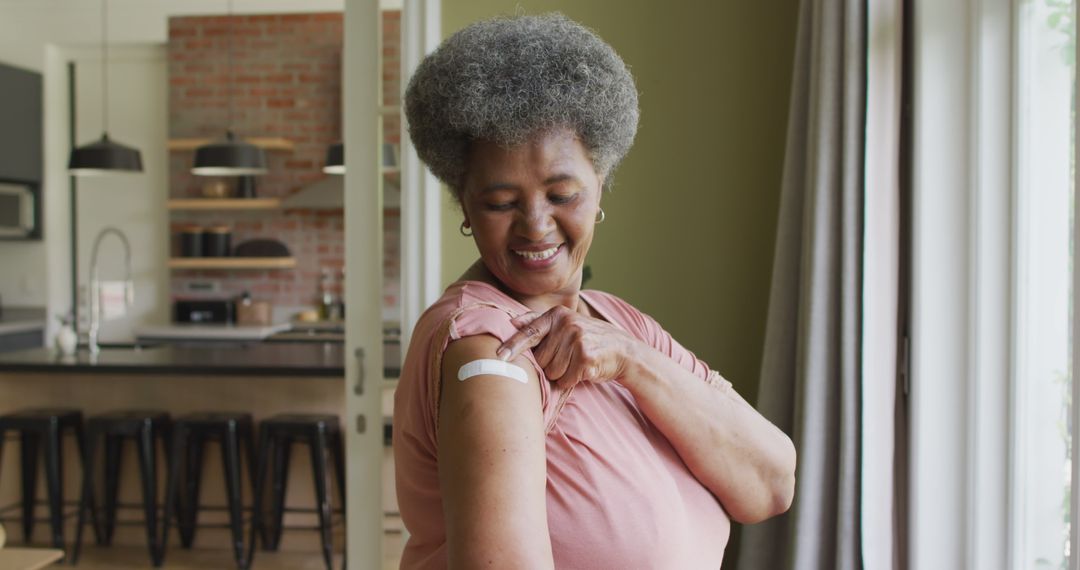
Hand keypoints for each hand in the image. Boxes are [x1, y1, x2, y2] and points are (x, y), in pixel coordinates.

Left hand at [497, 305, 638, 389]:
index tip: (499, 356)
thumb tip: (512, 321)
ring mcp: (578, 341)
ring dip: (561, 374)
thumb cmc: (588, 339)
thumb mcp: (565, 322)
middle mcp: (567, 325)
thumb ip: (538, 322)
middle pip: (540, 359)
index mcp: (558, 315)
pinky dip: (571, 381)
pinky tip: (583, 371)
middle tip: (566, 358)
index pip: (530, 332)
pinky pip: (565, 380)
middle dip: (549, 365)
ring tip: (575, 364)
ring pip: (551, 372)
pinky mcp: (586, 358)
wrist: (623, 350)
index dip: (513, 346)